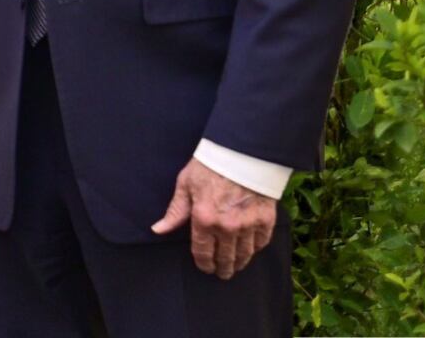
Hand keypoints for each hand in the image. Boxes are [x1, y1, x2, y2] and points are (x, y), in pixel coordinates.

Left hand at [150, 157, 276, 278]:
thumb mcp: (185, 184)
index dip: (204, 264)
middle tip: (222, 273)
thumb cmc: (209, 165)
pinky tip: (251, 249)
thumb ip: (175, 211)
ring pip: (244, 254)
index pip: (203, 253)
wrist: (241, 152)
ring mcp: (248, 225)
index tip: (206, 268)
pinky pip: (261, 243)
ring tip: (236, 266)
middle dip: (223, 269)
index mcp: (204, 219)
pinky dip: (255, 248)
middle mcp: (226, 227)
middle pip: (225, 259)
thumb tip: (158, 230)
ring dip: (239, 263)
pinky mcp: (266, 220)